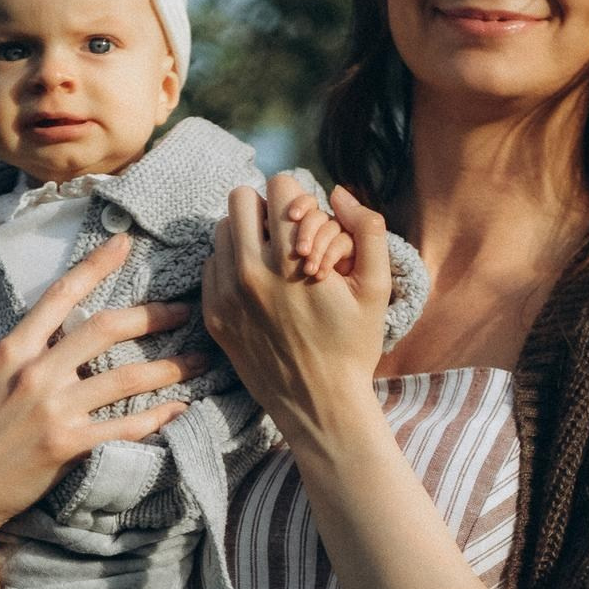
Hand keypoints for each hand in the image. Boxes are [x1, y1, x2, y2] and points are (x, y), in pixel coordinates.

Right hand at [0, 233, 204, 577]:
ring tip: (201, 359)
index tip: (126, 243)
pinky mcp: (68, 447)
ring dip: (170, 367)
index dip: (96, 265)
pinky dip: (157, 418)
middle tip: (185, 309)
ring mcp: (53, 410)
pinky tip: (181, 409)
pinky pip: (124, 428)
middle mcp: (35, 373)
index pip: (60, 295)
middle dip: (154, 315)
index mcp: (10, 351)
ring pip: (126, 379)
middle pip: (106, 329)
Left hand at [203, 176, 392, 448]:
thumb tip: (338, 190)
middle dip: (266, 208)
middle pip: (241, 198)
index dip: (298, 197)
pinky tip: (257, 287)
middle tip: (284, 235)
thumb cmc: (353, 345)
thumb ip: (368, 229)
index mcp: (291, 259)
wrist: (319, 404)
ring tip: (270, 260)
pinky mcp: (214, 315)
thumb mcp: (377, 288)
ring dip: (245, 235)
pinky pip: (212, 264)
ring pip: (222, 229)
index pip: (279, 185)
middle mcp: (251, 272)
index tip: (305, 221)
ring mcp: (226, 294)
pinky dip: (231, 265)